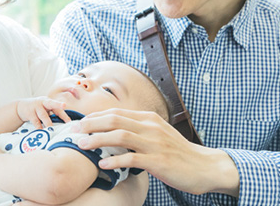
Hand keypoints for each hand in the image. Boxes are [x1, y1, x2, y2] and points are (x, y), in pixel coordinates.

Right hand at [16, 97, 70, 128]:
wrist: (20, 107)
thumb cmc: (37, 109)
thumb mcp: (44, 108)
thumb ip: (52, 113)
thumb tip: (65, 125)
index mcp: (49, 102)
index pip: (58, 108)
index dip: (64, 114)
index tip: (70, 120)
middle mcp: (43, 103)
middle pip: (51, 103)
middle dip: (58, 104)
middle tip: (64, 105)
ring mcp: (36, 107)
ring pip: (43, 115)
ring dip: (48, 122)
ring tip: (52, 128)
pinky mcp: (30, 113)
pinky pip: (35, 122)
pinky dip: (39, 127)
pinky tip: (41, 132)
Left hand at [74, 108, 238, 196]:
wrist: (204, 167)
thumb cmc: (177, 153)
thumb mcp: (158, 134)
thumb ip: (138, 130)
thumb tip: (114, 131)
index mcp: (149, 119)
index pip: (117, 112)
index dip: (96, 116)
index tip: (80, 123)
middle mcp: (151, 127)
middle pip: (115, 119)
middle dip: (91, 124)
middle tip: (74, 131)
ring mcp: (155, 144)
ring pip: (120, 136)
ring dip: (98, 140)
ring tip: (82, 146)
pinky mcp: (158, 162)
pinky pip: (132, 158)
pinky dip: (115, 160)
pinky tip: (103, 164)